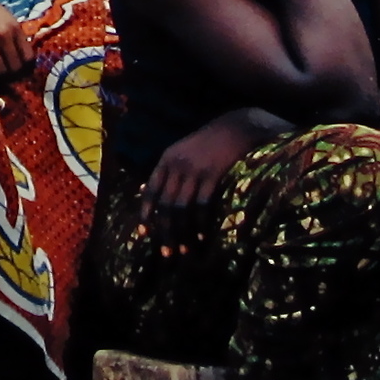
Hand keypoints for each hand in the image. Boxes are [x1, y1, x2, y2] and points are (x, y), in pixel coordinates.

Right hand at [0, 0, 31, 83]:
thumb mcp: (2, 16)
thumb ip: (12, 34)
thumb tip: (19, 55)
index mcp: (14, 26)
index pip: (28, 57)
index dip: (25, 68)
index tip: (20, 73)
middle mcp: (4, 34)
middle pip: (16, 67)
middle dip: (13, 76)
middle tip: (7, 80)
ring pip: (1, 71)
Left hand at [140, 109, 278, 257]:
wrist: (236, 127)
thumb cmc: (208, 143)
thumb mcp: (181, 151)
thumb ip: (165, 172)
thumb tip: (143, 191)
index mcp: (166, 160)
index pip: (150, 191)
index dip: (145, 214)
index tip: (144, 234)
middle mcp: (176, 165)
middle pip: (164, 204)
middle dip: (164, 231)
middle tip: (166, 253)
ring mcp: (194, 170)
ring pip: (181, 207)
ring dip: (181, 232)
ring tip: (183, 249)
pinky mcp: (212, 174)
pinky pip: (202, 204)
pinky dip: (199, 222)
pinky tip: (201, 235)